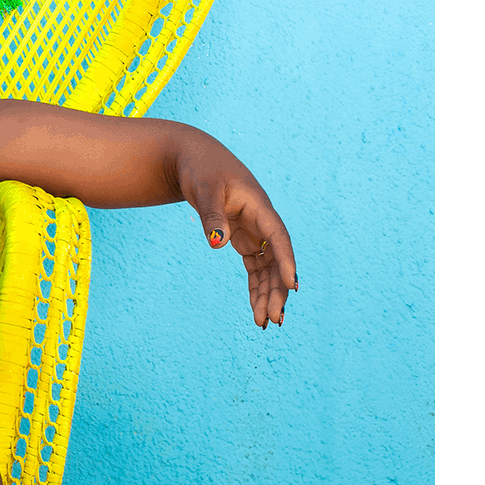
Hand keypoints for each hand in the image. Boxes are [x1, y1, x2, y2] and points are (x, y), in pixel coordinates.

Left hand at [175, 139, 298, 328]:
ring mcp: (254, 232)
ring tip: (264, 323)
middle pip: (276, 260)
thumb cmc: (201, 170)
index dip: (286, 262)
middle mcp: (262, 222)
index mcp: (259, 207)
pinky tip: (256, 310)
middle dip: (276, 289)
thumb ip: (212, 216)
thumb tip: (218, 244)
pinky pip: (255, 267)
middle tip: (273, 318)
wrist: (193, 160)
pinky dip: (256, 287)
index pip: (278, 238)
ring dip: (267, 294)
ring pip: (267, 268)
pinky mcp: (244, 239)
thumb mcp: (204, 190)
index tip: (292, 286)